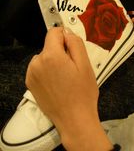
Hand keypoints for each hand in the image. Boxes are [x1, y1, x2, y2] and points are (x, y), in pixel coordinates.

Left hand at [25, 27, 111, 150]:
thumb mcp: (85, 65)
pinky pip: (39, 68)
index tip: (73, 48)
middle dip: (61, 52)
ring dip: (54, 62)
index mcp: (51, 56)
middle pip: (50, 46)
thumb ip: (75, 43)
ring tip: (66, 78)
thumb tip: (67, 32)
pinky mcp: (31, 83)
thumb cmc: (83, 93)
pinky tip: (57, 83)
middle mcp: (37, 63)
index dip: (66, 36)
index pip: (54, 32)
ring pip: (44, 57)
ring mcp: (32, 74)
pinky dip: (48, 71)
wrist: (74, 118)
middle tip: (73, 68)